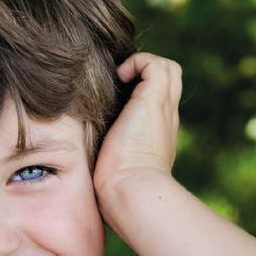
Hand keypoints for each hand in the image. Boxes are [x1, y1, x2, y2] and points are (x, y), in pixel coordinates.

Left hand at [93, 52, 181, 221]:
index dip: (141, 92)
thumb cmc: (116, 190)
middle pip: (171, 80)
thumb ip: (107, 155)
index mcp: (157, 135)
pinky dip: (137, 63)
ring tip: (120, 79)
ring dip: (143, 65)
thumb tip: (84, 160)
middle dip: (145, 72)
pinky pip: (155, 65)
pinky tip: (119, 78)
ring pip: (169, 69)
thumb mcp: (112, 168)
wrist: (130, 192)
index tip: (117, 98)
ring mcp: (163, 109)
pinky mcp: (152, 101)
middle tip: (119, 83)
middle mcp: (165, 119)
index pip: (159, 102)